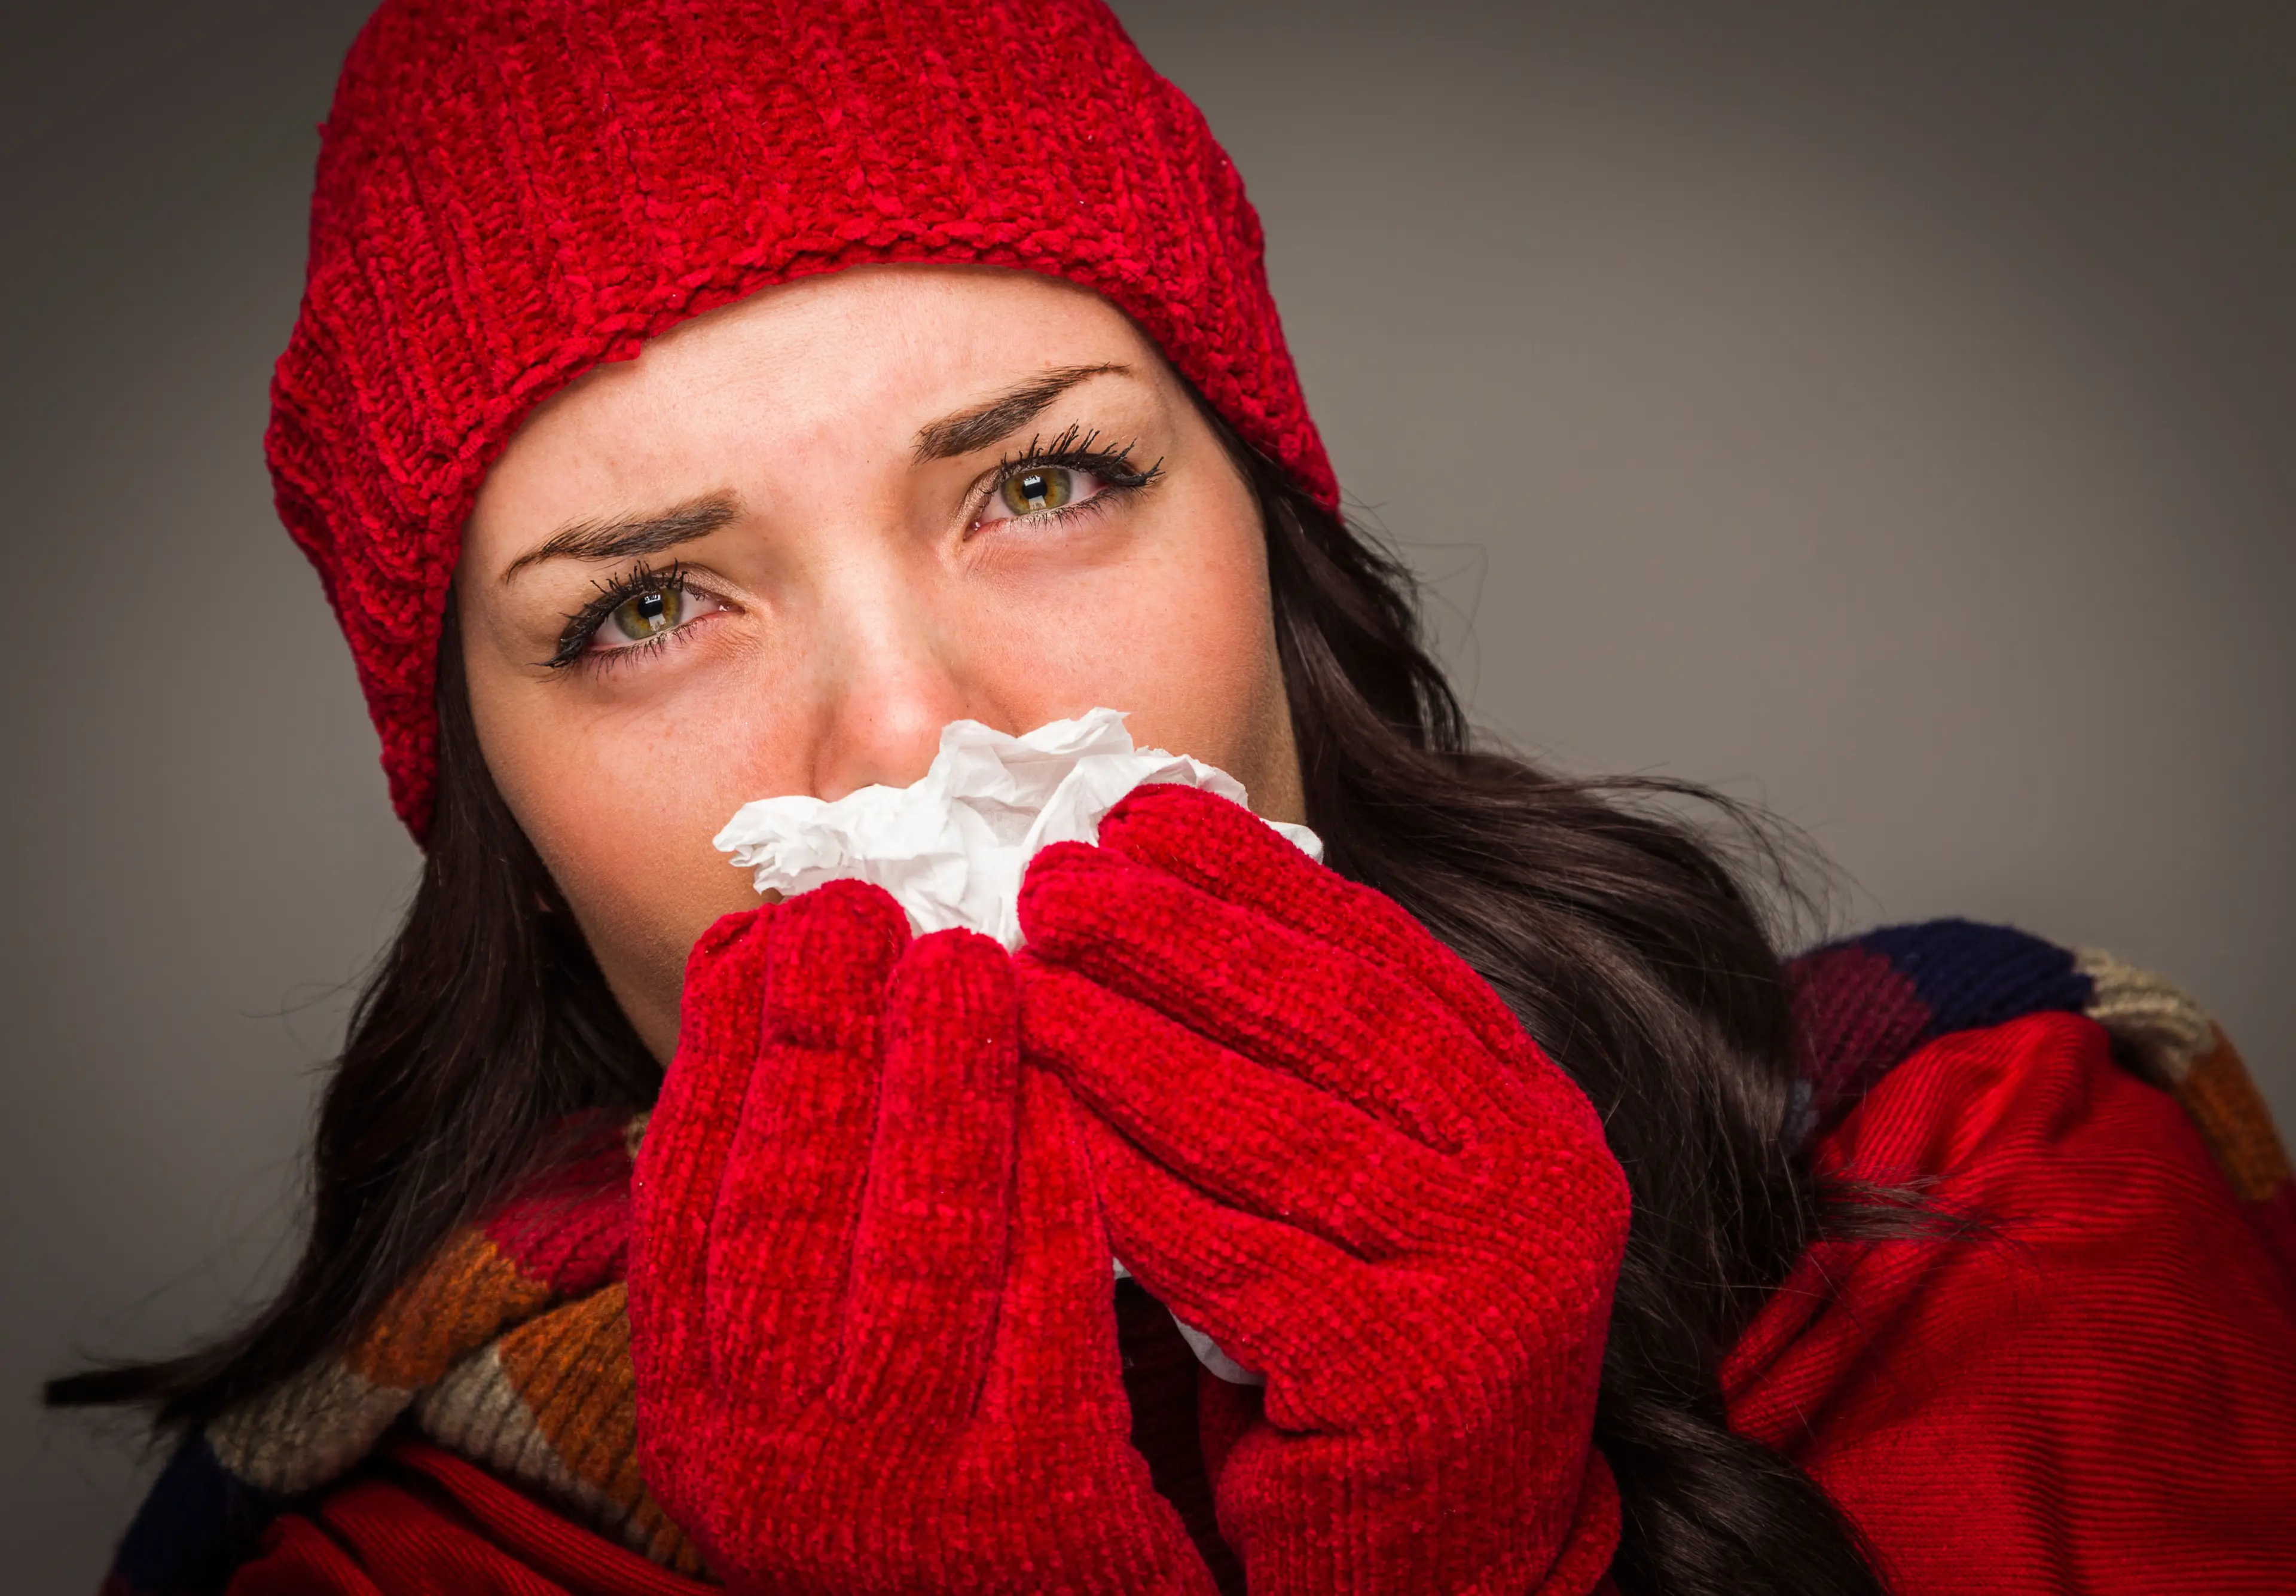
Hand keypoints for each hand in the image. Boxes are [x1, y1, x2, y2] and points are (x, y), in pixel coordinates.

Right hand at [628, 880, 1216, 1595]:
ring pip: (915, 1237)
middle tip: (861, 909)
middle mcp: (769, 1453)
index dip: (721, 1050)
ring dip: (936, 1082)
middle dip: (820, 1035)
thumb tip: (776, 1014)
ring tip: (963, 961)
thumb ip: (782, 1242)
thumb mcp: (798, 1383)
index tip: (761, 933)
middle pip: (787, 1202)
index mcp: (696, 1412)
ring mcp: (899, 1479)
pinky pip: (1046, 1297)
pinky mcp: (1033, 1494)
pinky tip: (1066, 1081)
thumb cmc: (906, 1483)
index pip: (685, 1198)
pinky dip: (1052, 1174)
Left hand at [1017, 786, 1630, 1595]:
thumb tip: (1169, 909)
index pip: (1387, 957)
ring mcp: (1491, 1279)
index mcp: (1532, 1111)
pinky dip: (1135, 1184)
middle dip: (1185, 935)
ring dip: (1136, 1043)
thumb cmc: (1373, 1353)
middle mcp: (1538, 1179)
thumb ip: (1318, 1071)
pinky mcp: (1411, 1379)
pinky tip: (1052, 1124)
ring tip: (1025, 979)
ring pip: (1280, 1129)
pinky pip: (1236, 1257)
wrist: (1442, 1563)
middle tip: (1058, 877)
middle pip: (1336, 1020)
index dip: (1258, 877)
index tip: (1143, 812)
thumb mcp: (1376, 1189)